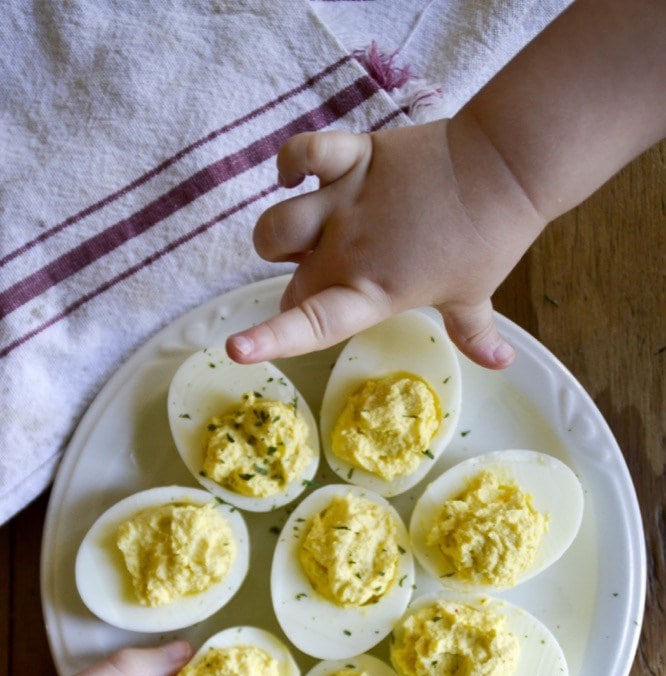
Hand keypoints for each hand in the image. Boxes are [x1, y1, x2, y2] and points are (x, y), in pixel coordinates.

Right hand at [227, 119, 543, 368]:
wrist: (502, 170)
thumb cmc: (488, 240)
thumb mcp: (476, 296)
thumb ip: (473, 333)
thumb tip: (499, 362)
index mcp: (374, 293)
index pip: (311, 323)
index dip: (269, 339)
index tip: (235, 349)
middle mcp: (348, 251)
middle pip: (290, 284)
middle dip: (294, 295)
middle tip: (322, 289)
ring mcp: (345, 202)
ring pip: (277, 227)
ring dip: (277, 240)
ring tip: (302, 238)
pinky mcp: (353, 158)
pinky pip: (303, 154)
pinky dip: (289, 164)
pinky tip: (292, 176)